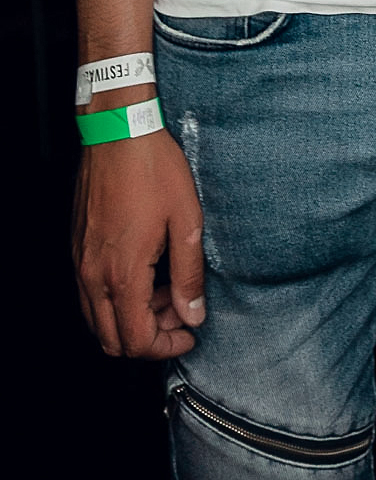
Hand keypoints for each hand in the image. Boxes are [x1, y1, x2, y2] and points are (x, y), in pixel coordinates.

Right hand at [72, 127, 205, 358]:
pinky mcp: (78, 248)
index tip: (189, 333)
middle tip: (179, 313)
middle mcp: (94, 275)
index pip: (136, 340)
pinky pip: (91, 294)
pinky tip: (145, 273)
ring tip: (165, 291)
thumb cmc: (154, 169)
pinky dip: (116, 299)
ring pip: (98, 320)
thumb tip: (192, 314)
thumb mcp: (187, 220)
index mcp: (123, 273)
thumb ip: (189, 273)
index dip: (166, 346)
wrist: (118, 132)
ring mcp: (81, 262)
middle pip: (112, 341)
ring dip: (130, 319)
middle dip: (148, 338)